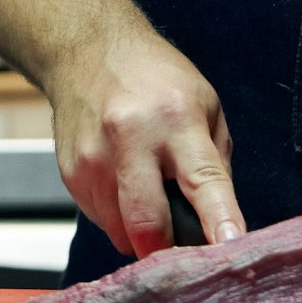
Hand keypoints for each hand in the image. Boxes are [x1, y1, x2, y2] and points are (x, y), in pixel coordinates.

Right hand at [46, 24, 244, 257]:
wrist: (87, 50)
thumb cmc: (153, 77)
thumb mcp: (205, 105)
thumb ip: (216, 166)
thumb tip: (221, 225)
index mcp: (176, 120)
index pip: (203, 181)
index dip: (218, 221)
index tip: (229, 248)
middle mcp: (130, 140)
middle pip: (149, 225)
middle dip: (170, 252)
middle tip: (186, 250)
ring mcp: (94, 160)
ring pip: (123, 233)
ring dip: (144, 234)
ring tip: (152, 198)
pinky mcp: (72, 174)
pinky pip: (103, 222)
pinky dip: (120, 219)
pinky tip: (125, 186)